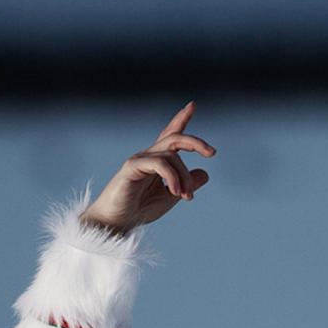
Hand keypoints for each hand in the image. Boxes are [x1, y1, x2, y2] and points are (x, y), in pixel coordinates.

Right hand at [78, 101, 214, 235]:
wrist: (115, 223)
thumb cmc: (139, 209)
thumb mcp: (170, 197)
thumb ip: (186, 184)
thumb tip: (205, 173)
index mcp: (156, 161)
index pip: (170, 135)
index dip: (181, 119)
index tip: (193, 105)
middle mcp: (148, 156)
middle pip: (175, 138)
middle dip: (195, 142)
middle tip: (212, 153)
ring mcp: (139, 160)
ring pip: (172, 156)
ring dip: (185, 177)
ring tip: (187, 197)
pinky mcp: (132, 167)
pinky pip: (159, 164)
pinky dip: (173, 178)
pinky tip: (176, 193)